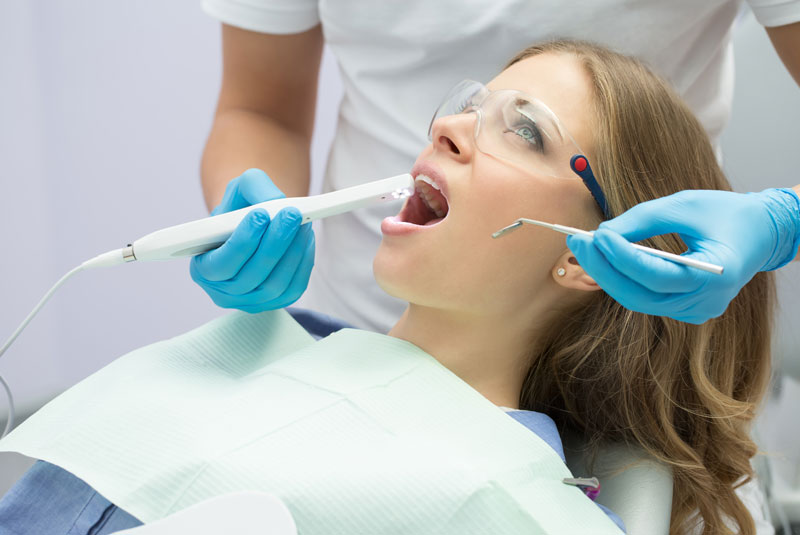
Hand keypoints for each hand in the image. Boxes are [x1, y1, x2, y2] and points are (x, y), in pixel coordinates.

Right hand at [190, 169, 314, 312]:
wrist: (254, 225)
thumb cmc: (241, 208)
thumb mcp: (240, 190)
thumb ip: (253, 189)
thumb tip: (276, 203)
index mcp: (203, 269)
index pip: (221, 264)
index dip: (242, 242)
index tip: (260, 215)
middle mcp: (224, 292)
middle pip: (252, 276)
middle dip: (274, 243)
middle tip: (291, 215)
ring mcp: (251, 302)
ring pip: (275, 284)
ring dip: (292, 252)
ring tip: (302, 223)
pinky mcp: (276, 302)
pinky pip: (293, 288)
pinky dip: (303, 262)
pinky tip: (305, 239)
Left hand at [566, 188, 799, 323]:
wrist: (763, 233)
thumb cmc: (726, 213)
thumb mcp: (685, 205)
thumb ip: (642, 219)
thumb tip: (603, 234)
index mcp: (715, 275)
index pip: (656, 275)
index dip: (622, 257)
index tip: (596, 235)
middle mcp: (705, 302)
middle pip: (640, 294)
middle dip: (603, 268)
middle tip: (578, 241)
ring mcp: (695, 311)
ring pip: (638, 300)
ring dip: (608, 274)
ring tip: (585, 247)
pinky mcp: (685, 309)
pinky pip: (646, 298)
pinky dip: (624, 279)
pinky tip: (605, 259)